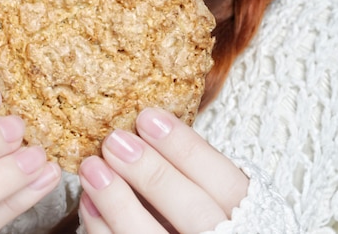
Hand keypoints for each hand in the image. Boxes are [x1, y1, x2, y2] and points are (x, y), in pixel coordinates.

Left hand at [78, 108, 247, 233]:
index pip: (225, 182)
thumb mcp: (218, 197)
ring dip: (118, 202)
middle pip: (194, 212)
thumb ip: (195, 173)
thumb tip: (149, 125)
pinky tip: (89, 204)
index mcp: (250, 219)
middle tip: (115, 140)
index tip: (148, 117)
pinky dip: (104, 231)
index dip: (186, 147)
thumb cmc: (212, 220)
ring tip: (92, 167)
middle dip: (152, 173)